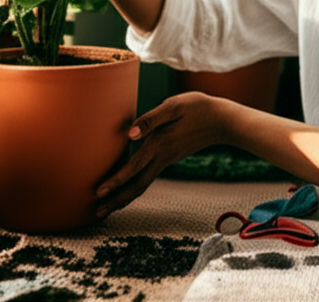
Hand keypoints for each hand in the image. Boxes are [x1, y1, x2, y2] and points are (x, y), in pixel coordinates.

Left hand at [94, 92, 229, 216]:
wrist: (222, 120)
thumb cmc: (196, 108)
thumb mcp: (173, 106)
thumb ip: (151, 119)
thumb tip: (130, 134)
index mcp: (159, 144)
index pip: (133, 168)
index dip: (115, 181)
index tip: (98, 192)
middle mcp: (161, 157)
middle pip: (137, 186)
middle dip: (116, 200)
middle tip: (97, 213)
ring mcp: (166, 160)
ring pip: (143, 184)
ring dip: (124, 197)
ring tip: (107, 207)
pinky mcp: (169, 158)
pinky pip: (148, 178)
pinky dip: (135, 187)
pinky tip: (128, 188)